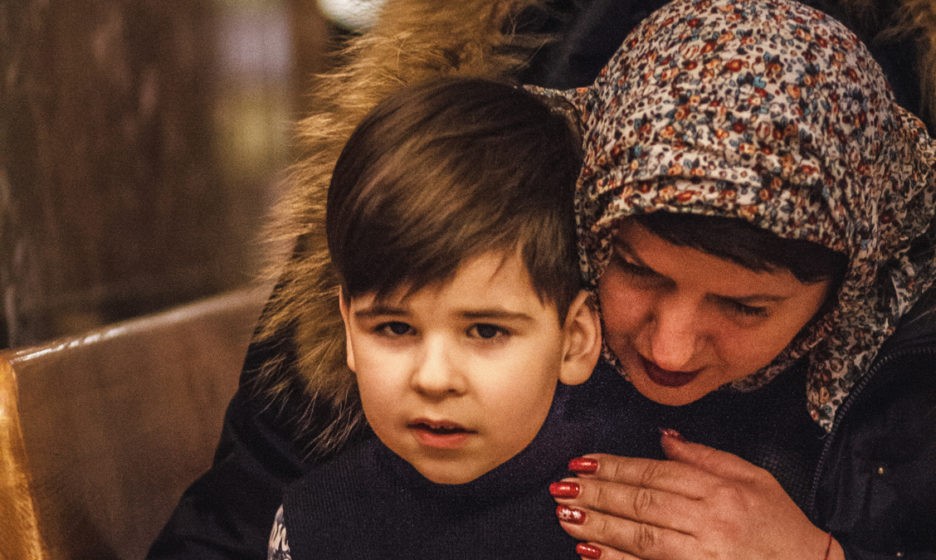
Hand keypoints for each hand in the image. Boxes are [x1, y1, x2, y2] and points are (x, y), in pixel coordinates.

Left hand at [550, 430, 842, 559]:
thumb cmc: (784, 529)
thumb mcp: (755, 479)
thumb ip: (706, 457)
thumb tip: (663, 436)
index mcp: (721, 490)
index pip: (655, 472)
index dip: (614, 466)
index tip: (582, 461)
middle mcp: (710, 521)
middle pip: (642, 502)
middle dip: (597, 492)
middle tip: (562, 486)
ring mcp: (704, 555)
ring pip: (641, 536)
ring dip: (598, 525)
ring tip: (566, 514)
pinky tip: (590, 554)